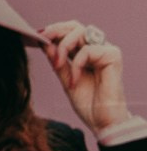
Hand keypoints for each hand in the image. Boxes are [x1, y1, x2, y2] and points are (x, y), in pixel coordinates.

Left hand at [38, 22, 136, 137]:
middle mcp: (98, 49)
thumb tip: (43, 41)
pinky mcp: (113, 57)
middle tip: (42, 39)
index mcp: (86, 52)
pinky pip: (88, 50)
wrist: (102, 123)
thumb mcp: (65, 78)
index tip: (36, 35)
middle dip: (55, 30)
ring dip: (63, 46)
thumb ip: (57, 60)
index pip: (70, 31)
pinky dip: (76, 64)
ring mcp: (106, 51)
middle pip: (75, 26)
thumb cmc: (88, 104)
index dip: (53, 30)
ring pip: (81, 32)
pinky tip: (75, 81)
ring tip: (57, 65)